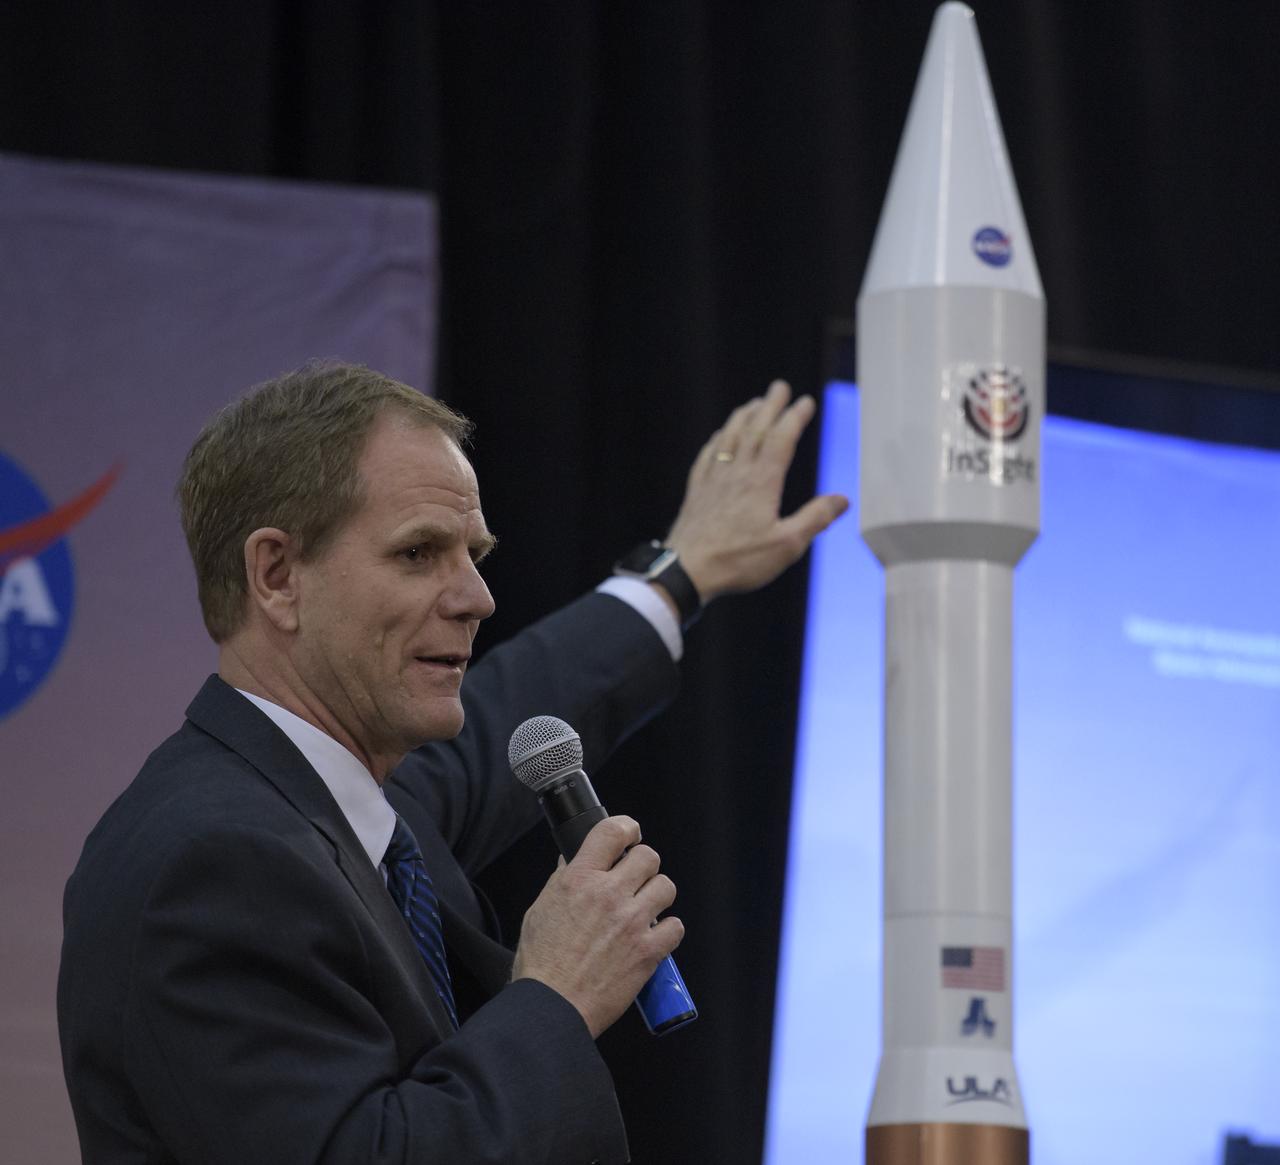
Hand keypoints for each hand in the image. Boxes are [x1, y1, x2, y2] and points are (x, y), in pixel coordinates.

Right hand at [511, 816, 682, 1038]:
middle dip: (642, 866)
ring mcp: (632, 922)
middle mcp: (608, 894)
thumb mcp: (540, 910)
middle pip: (648, 856)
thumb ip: (562, 881)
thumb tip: (574, 862)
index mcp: (579, 879)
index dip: (626, 828)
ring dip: (656, 896)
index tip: (629, 836)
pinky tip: (651, 938)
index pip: (613, 831)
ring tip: (643, 910)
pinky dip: (667, 931)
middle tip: (634, 880)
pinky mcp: (648, 951)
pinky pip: (676, 926)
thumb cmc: (541, 964)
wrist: (551, 1008)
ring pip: (666, 886)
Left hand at [665, 380, 848, 602]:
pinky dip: (717, 440)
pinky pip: (707, 456)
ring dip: (743, 417)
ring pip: (729, 438)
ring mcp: (713, 480)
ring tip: (753, 403)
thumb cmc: (738, 561)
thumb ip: (815, 519)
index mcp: (762, 482)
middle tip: (780, 387)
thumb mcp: (787, 545)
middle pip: (755, 430)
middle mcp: (736, 474)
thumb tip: (842, 500)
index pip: (781, 440)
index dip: (794, 418)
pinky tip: (719, 436)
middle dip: (770, 406)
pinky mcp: (696, 492)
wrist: (686, 570)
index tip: (805, 402)